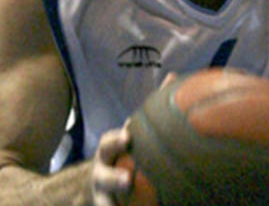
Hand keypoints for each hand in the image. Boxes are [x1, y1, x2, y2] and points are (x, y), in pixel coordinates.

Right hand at [90, 74, 175, 204]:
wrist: (94, 181)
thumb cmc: (124, 149)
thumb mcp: (133, 129)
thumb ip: (151, 106)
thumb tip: (173, 75)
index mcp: (111, 149)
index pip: (110, 142)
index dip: (118, 139)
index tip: (128, 138)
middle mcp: (102, 170)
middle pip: (103, 175)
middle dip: (113, 177)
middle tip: (127, 180)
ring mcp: (102, 192)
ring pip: (104, 200)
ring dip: (112, 203)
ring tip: (122, 200)